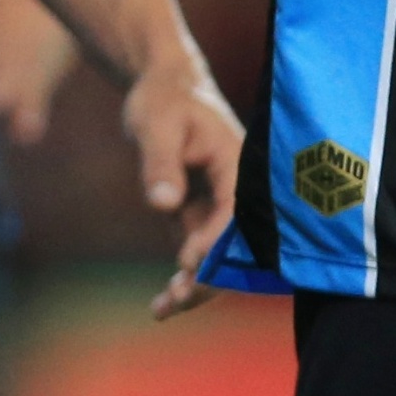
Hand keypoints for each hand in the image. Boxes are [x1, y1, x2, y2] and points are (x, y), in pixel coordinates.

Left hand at [131, 45, 244, 321]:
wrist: (162, 85)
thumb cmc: (163, 98)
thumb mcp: (156, 124)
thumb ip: (160, 161)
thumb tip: (164, 204)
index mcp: (239, 164)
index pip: (236, 212)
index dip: (216, 242)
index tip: (188, 262)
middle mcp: (238, 189)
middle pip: (234, 243)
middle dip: (210, 275)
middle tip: (179, 299)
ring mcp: (222, 203)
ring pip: (216, 254)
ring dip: (195, 284)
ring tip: (163, 309)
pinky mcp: (203, 211)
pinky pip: (199, 249)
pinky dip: (184, 275)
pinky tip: (163, 305)